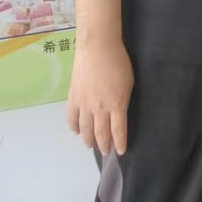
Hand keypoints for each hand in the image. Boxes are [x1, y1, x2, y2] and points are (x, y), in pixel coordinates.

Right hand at [67, 39, 132, 154]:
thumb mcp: (129, 82)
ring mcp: (84, 105)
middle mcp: (100, 109)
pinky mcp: (73, 98)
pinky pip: (72, 118)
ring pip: (85, 129)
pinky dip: (74, 127)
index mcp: (117, 105)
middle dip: (104, 145)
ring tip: (91, 145)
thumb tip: (119, 110)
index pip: (118, 131)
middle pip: (101, 133)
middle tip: (105, 152)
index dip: (120, 143)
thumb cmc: (119, 62)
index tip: (121, 151)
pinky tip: (76, 131)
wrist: (98, 49)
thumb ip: (124, 99)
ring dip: (88, 140)